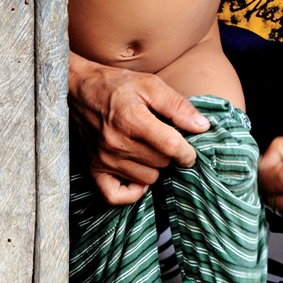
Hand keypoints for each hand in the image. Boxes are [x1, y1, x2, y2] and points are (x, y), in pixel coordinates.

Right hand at [69, 52, 209, 204]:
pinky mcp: (93, 169)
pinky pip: (116, 196)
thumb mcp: (151, 85)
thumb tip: (202, 126)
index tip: (190, 150)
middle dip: (170, 154)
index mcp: (131, 119)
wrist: (79, 88)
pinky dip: (131, 191)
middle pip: (161, 163)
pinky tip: (138, 174)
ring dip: (154, 167)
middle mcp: (116, 143)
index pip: (170, 146)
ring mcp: (103, 159)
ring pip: (147, 179)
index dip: (187, 151)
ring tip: (148, 149)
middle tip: (164, 140)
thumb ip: (178, 106)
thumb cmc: (117, 85)